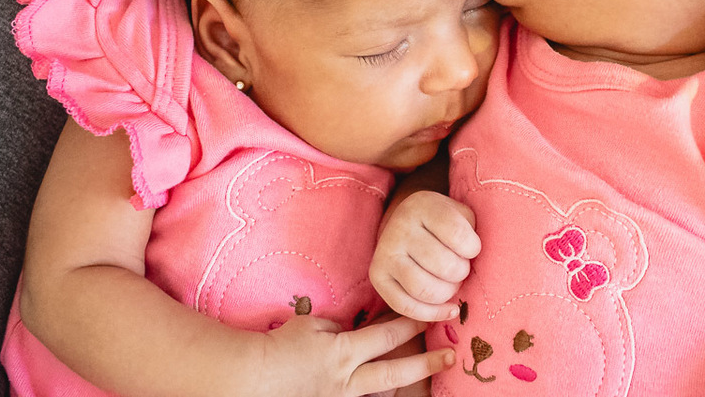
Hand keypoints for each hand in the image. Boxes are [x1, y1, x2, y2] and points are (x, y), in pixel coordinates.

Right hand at [254, 314, 451, 396]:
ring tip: (428, 375)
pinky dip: (378, 391)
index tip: (432, 315)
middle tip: (451, 355)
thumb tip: (351, 332)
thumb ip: (338, 329)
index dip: (410, 324)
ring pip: (383, 390)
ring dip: (406, 382)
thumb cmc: (280, 347)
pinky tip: (392, 388)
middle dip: (427, 363)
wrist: (253, 378)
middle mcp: (348, 379)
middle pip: (396, 370)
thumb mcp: (312, 327)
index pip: (386, 336)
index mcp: (343, 352)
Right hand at [370, 191, 480, 320]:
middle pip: (444, 266)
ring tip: (452, 284)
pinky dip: (432, 314)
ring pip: (424, 290)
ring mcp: (385, 251)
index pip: (458, 234)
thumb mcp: (462, 215)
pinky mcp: (377, 275)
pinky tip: (449, 310)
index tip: (472, 249)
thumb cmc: (445, 223)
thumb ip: (474, 234)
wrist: (408, 222)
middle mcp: (400, 227)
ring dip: (448, 294)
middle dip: (461, 273)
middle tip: (461, 269)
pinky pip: (406, 306)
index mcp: (423, 205)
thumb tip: (482, 270)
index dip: (473, 248)